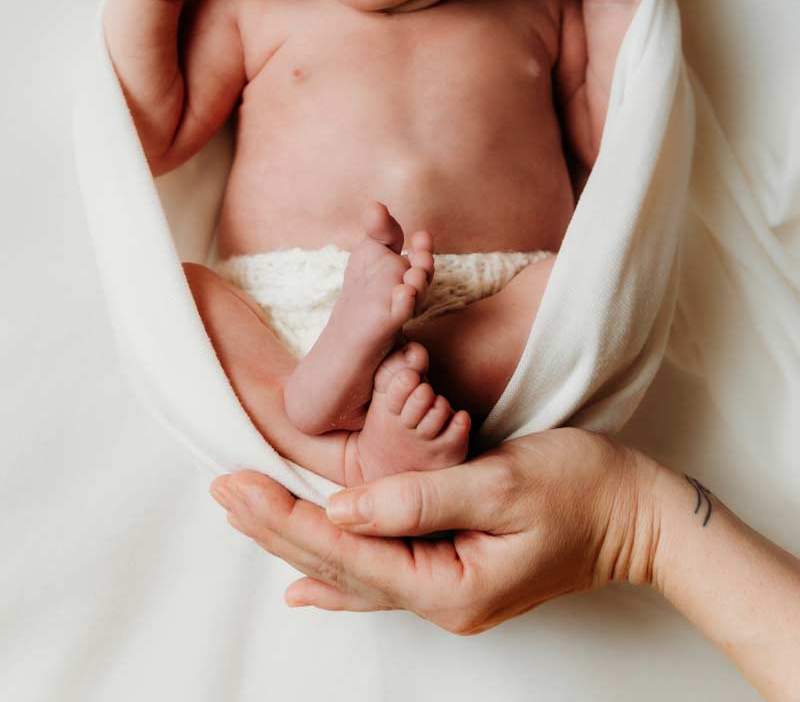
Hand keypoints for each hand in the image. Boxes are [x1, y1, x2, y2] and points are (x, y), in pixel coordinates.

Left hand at [208, 429, 655, 633]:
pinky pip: (380, 577)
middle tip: (221, 489)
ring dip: (294, 542)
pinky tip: (306, 586)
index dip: (286, 519)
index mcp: (450, 583)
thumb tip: (341, 508)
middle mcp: (441, 599)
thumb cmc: (583, 487)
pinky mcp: (456, 572)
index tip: (237, 485)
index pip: (347, 554)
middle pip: (338, 568)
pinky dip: (337, 573)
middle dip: (275, 527)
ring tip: (244, 515)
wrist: (639, 512)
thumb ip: (419, 498)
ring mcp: (448, 591)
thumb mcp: (503, 482)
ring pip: (352, 572)